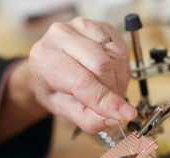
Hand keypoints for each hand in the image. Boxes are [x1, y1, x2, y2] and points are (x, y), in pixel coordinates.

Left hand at [29, 17, 136, 132]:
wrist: (51, 70)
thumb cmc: (56, 89)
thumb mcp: (66, 111)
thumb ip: (89, 119)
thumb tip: (117, 118)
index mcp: (44, 57)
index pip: (82, 80)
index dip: (106, 100)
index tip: (125, 114)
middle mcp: (60, 35)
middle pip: (102, 66)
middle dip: (112, 91)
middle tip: (112, 105)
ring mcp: (81, 26)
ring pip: (115, 56)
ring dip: (119, 81)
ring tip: (108, 90)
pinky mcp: (100, 25)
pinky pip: (122, 48)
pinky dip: (122, 69)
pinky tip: (111, 76)